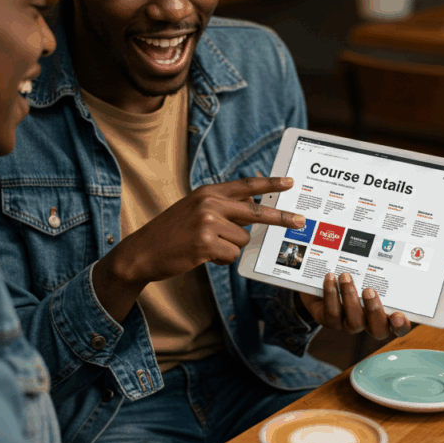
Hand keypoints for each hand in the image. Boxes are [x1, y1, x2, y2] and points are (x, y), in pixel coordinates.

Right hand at [112, 176, 304, 285]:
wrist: (143, 251)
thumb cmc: (172, 233)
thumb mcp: (194, 209)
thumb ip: (222, 207)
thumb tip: (253, 211)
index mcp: (208, 192)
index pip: (246, 185)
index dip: (269, 184)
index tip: (289, 182)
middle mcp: (209, 203)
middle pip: (256, 211)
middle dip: (280, 218)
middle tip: (300, 221)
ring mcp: (207, 222)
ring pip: (242, 239)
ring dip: (230, 248)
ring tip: (206, 246)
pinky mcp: (205, 243)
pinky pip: (231, 255)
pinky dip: (221, 259)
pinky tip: (203, 255)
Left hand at [298, 272, 411, 339]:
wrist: (318, 277)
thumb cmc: (352, 272)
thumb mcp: (367, 269)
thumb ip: (380, 266)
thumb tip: (396, 243)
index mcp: (384, 312)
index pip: (399, 327)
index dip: (401, 325)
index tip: (399, 315)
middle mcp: (368, 322)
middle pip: (378, 330)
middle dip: (374, 311)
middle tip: (369, 291)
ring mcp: (348, 324)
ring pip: (354, 322)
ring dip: (350, 297)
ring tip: (345, 276)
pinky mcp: (328, 320)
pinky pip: (332, 314)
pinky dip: (331, 294)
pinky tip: (330, 278)